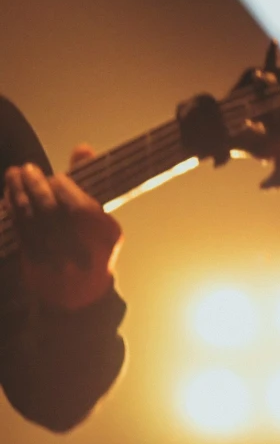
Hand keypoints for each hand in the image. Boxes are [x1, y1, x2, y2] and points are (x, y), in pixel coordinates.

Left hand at [5, 147, 120, 310]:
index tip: (53, 177)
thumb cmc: (89, 247)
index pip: (80, 206)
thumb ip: (88, 182)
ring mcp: (58, 259)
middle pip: (53, 211)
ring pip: (32, 219)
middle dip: (35, 186)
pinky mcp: (35, 263)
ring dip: (18, 193)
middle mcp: (83, 249)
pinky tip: (8, 195)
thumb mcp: (97, 216)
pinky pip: (19, 231)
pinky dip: (11, 210)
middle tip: (26, 169)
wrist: (79, 295)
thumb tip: (82, 147)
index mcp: (106, 235)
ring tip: (13, 175)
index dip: (62, 187)